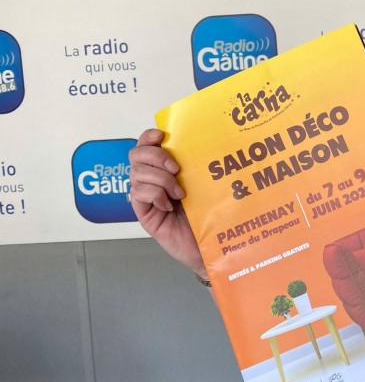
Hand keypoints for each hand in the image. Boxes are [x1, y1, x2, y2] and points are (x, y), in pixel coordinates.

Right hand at [129, 129, 205, 278]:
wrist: (210, 246)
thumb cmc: (210, 214)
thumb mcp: (205, 183)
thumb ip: (196, 164)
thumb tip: (199, 141)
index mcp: (165, 168)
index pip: (147, 144)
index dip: (149, 136)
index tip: (162, 135)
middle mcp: (152, 180)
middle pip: (137, 155)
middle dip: (156, 156)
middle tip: (176, 169)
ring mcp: (146, 197)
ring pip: (137, 173)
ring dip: (160, 179)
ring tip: (179, 193)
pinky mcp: (144, 213)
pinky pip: (138, 194)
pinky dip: (155, 195)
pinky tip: (168, 205)